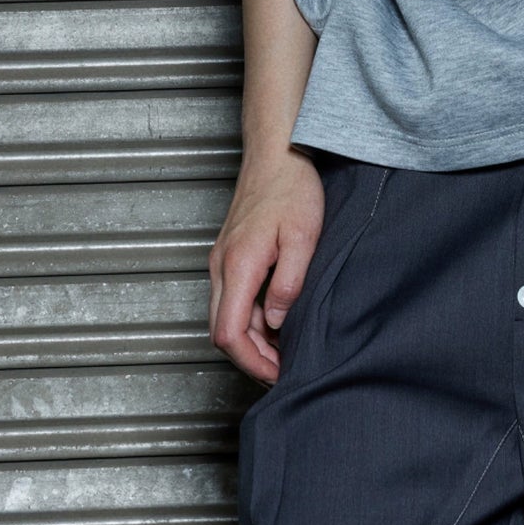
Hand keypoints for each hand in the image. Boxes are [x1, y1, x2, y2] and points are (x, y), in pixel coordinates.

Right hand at [208, 150, 325, 383]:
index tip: (278, 372)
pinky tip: (276, 318)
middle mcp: (221, 266)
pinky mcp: (230, 254)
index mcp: (238, 265)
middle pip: (221, 331)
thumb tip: (274, 323)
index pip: (228, 333)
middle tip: (283, 367)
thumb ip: (287, 284)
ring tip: (284, 346)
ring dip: (251, 338)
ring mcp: (222, 260)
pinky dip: (250, 317)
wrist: (277, 151)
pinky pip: (231, 298)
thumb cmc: (291, 187)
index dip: (251, 361)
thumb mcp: (302, 237)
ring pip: (225, 316)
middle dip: (250, 357)